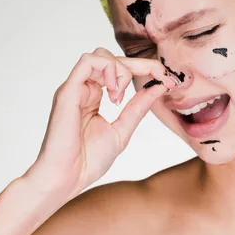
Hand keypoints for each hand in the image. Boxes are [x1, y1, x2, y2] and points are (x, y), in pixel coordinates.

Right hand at [22, 47, 179, 201]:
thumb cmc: (88, 160)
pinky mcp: (68, 91)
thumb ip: (138, 107)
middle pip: (112, 58)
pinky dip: (108, 69)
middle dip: (143, 64)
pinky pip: (88, 62)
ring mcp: (75, 88)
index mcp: (94, 97)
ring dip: (122, 69)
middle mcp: (83, 88)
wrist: (67, 178)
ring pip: (101, 55)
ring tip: (122, 96)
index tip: (167, 80)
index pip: (119, 70)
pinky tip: (115, 91)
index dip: (146, 69)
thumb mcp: (122, 129)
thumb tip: (159, 87)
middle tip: (162, 77)